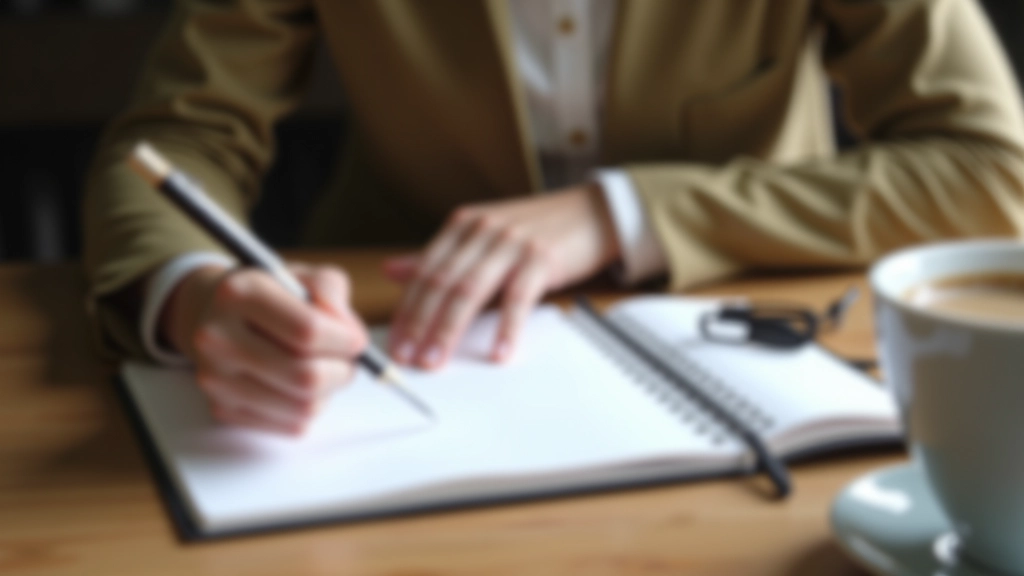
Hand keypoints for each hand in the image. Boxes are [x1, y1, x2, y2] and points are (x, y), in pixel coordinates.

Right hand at [161, 263, 368, 434]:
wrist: (212, 314)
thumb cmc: (269, 295)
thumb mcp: (302, 275)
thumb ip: (330, 290)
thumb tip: (350, 333)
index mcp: (239, 294)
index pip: (308, 331)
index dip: (345, 340)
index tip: (356, 339)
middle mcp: (218, 338)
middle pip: (307, 377)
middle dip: (342, 371)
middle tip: (348, 361)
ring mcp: (216, 379)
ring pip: (303, 408)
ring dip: (329, 393)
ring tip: (325, 370)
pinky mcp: (223, 410)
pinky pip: (292, 426)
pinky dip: (309, 410)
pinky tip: (301, 387)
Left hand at [384, 183, 619, 369]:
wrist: (590, 212)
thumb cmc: (536, 227)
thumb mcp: (482, 235)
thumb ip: (439, 256)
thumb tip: (393, 270)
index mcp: (463, 225)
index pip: (425, 270)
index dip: (406, 308)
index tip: (395, 339)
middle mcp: (483, 230)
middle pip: (442, 282)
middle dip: (419, 323)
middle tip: (408, 355)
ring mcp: (512, 243)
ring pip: (470, 290)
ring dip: (449, 329)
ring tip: (436, 359)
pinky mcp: (541, 258)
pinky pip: (517, 298)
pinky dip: (506, 328)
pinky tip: (497, 352)